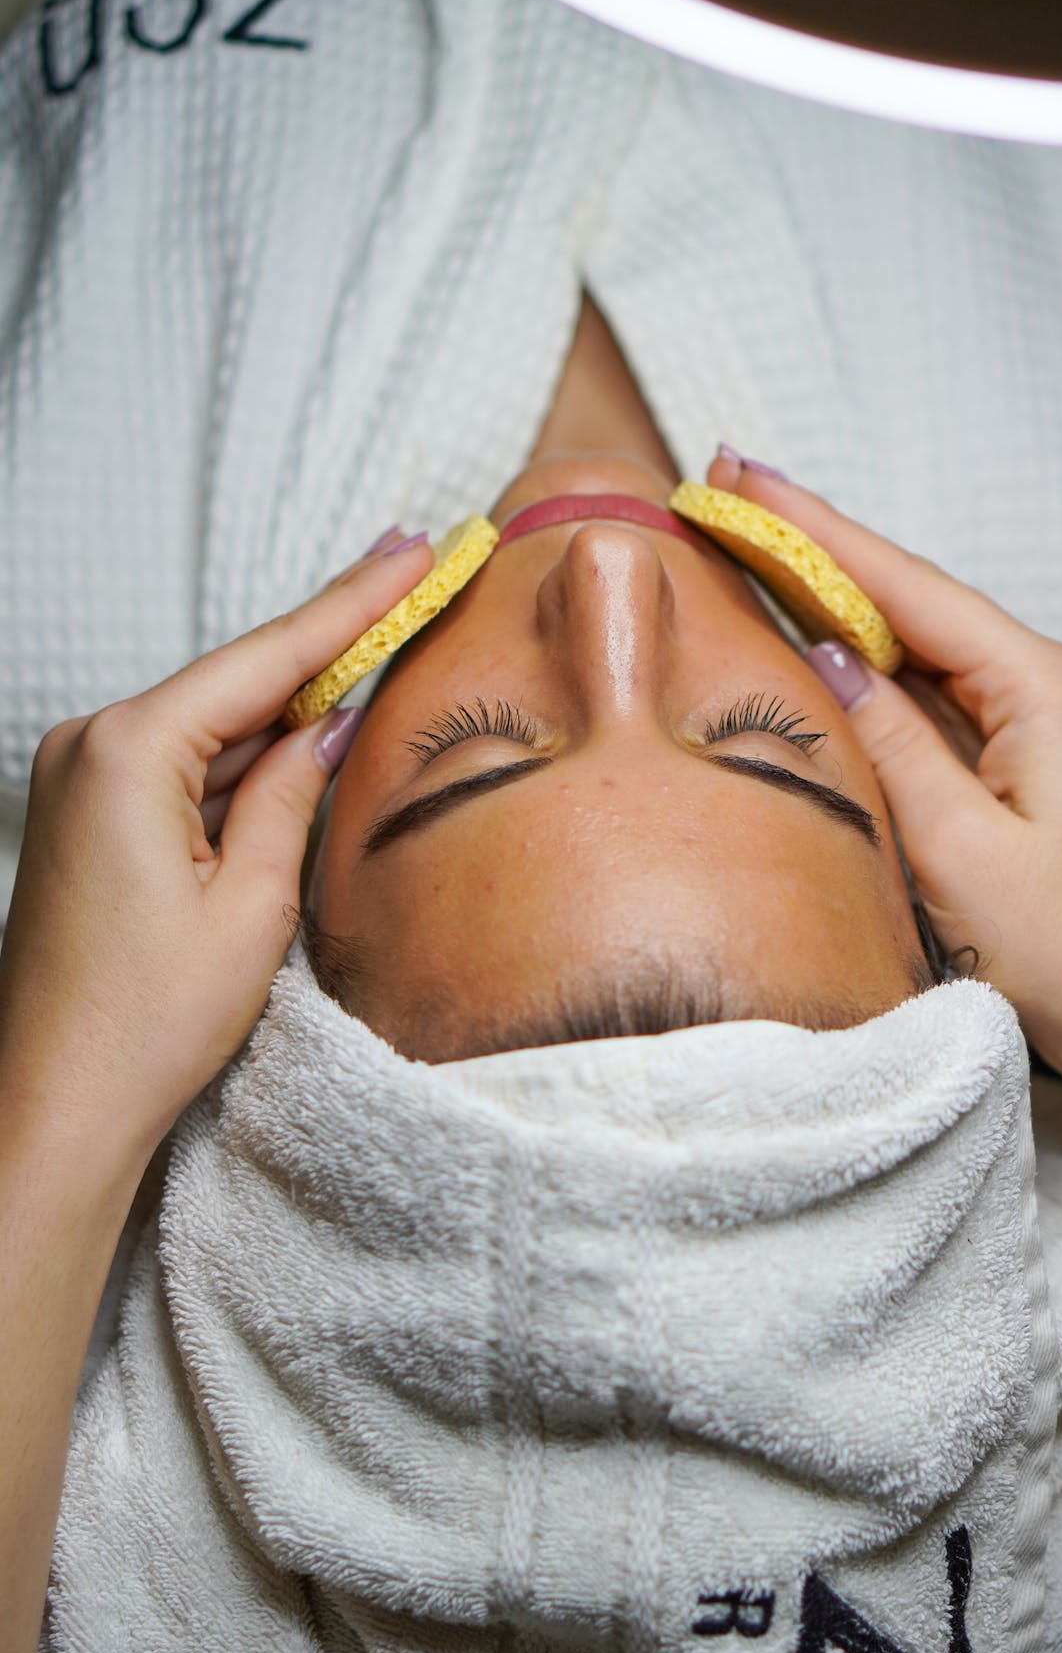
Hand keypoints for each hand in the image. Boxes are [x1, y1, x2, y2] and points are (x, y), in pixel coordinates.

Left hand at [0, 536, 432, 1171]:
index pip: (266, 659)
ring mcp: (79, 780)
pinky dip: (246, 758)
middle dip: (329, 641)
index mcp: (128, 753)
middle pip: (237, 681)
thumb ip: (291, 795)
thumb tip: (328, 723)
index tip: (412, 548)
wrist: (57, 1104)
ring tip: (382, 651)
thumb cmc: (145, 1023)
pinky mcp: (85, 818)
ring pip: (213, 726)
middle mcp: (89, 747)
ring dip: (292, 705)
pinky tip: (308, 736)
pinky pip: (183, 767)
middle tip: (411, 574)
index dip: (353, 604)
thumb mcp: (252, 905)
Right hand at [707, 452, 1061, 1087]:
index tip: (742, 479)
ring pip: (904, 643)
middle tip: (725, 486)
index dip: (816, 531)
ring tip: (746, 542)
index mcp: (1036, 685)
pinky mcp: (997, 764)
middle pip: (903, 598)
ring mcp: (1016, 723)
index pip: (905, 588)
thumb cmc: (1061, 948)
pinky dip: (853, 663)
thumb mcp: (956, 848)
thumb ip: (888, 742)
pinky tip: (802, 637)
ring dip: (826, 596)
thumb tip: (824, 654)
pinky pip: (913, 696)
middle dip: (812, 544)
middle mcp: (1032, 685)